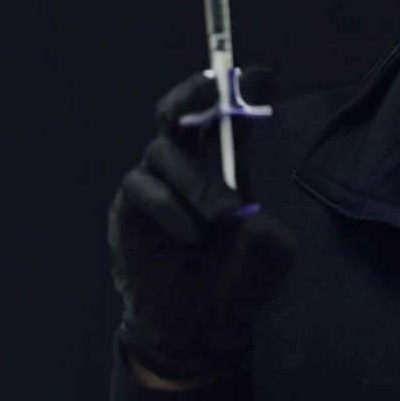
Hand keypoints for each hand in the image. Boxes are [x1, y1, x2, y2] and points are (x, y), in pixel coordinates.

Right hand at [106, 66, 295, 383]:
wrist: (203, 326)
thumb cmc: (239, 280)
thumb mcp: (270, 251)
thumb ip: (266, 222)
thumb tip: (245, 204)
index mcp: (228, 165)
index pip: (231, 116)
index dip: (242, 91)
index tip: (263, 74)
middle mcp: (189, 165)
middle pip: (182, 110)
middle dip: (197, 91)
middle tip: (216, 85)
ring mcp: (155, 184)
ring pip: (167, 154)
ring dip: (199, 182)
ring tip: (223, 216)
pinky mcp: (129, 209)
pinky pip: (142, 188)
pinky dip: (170, 208)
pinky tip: (191, 236)